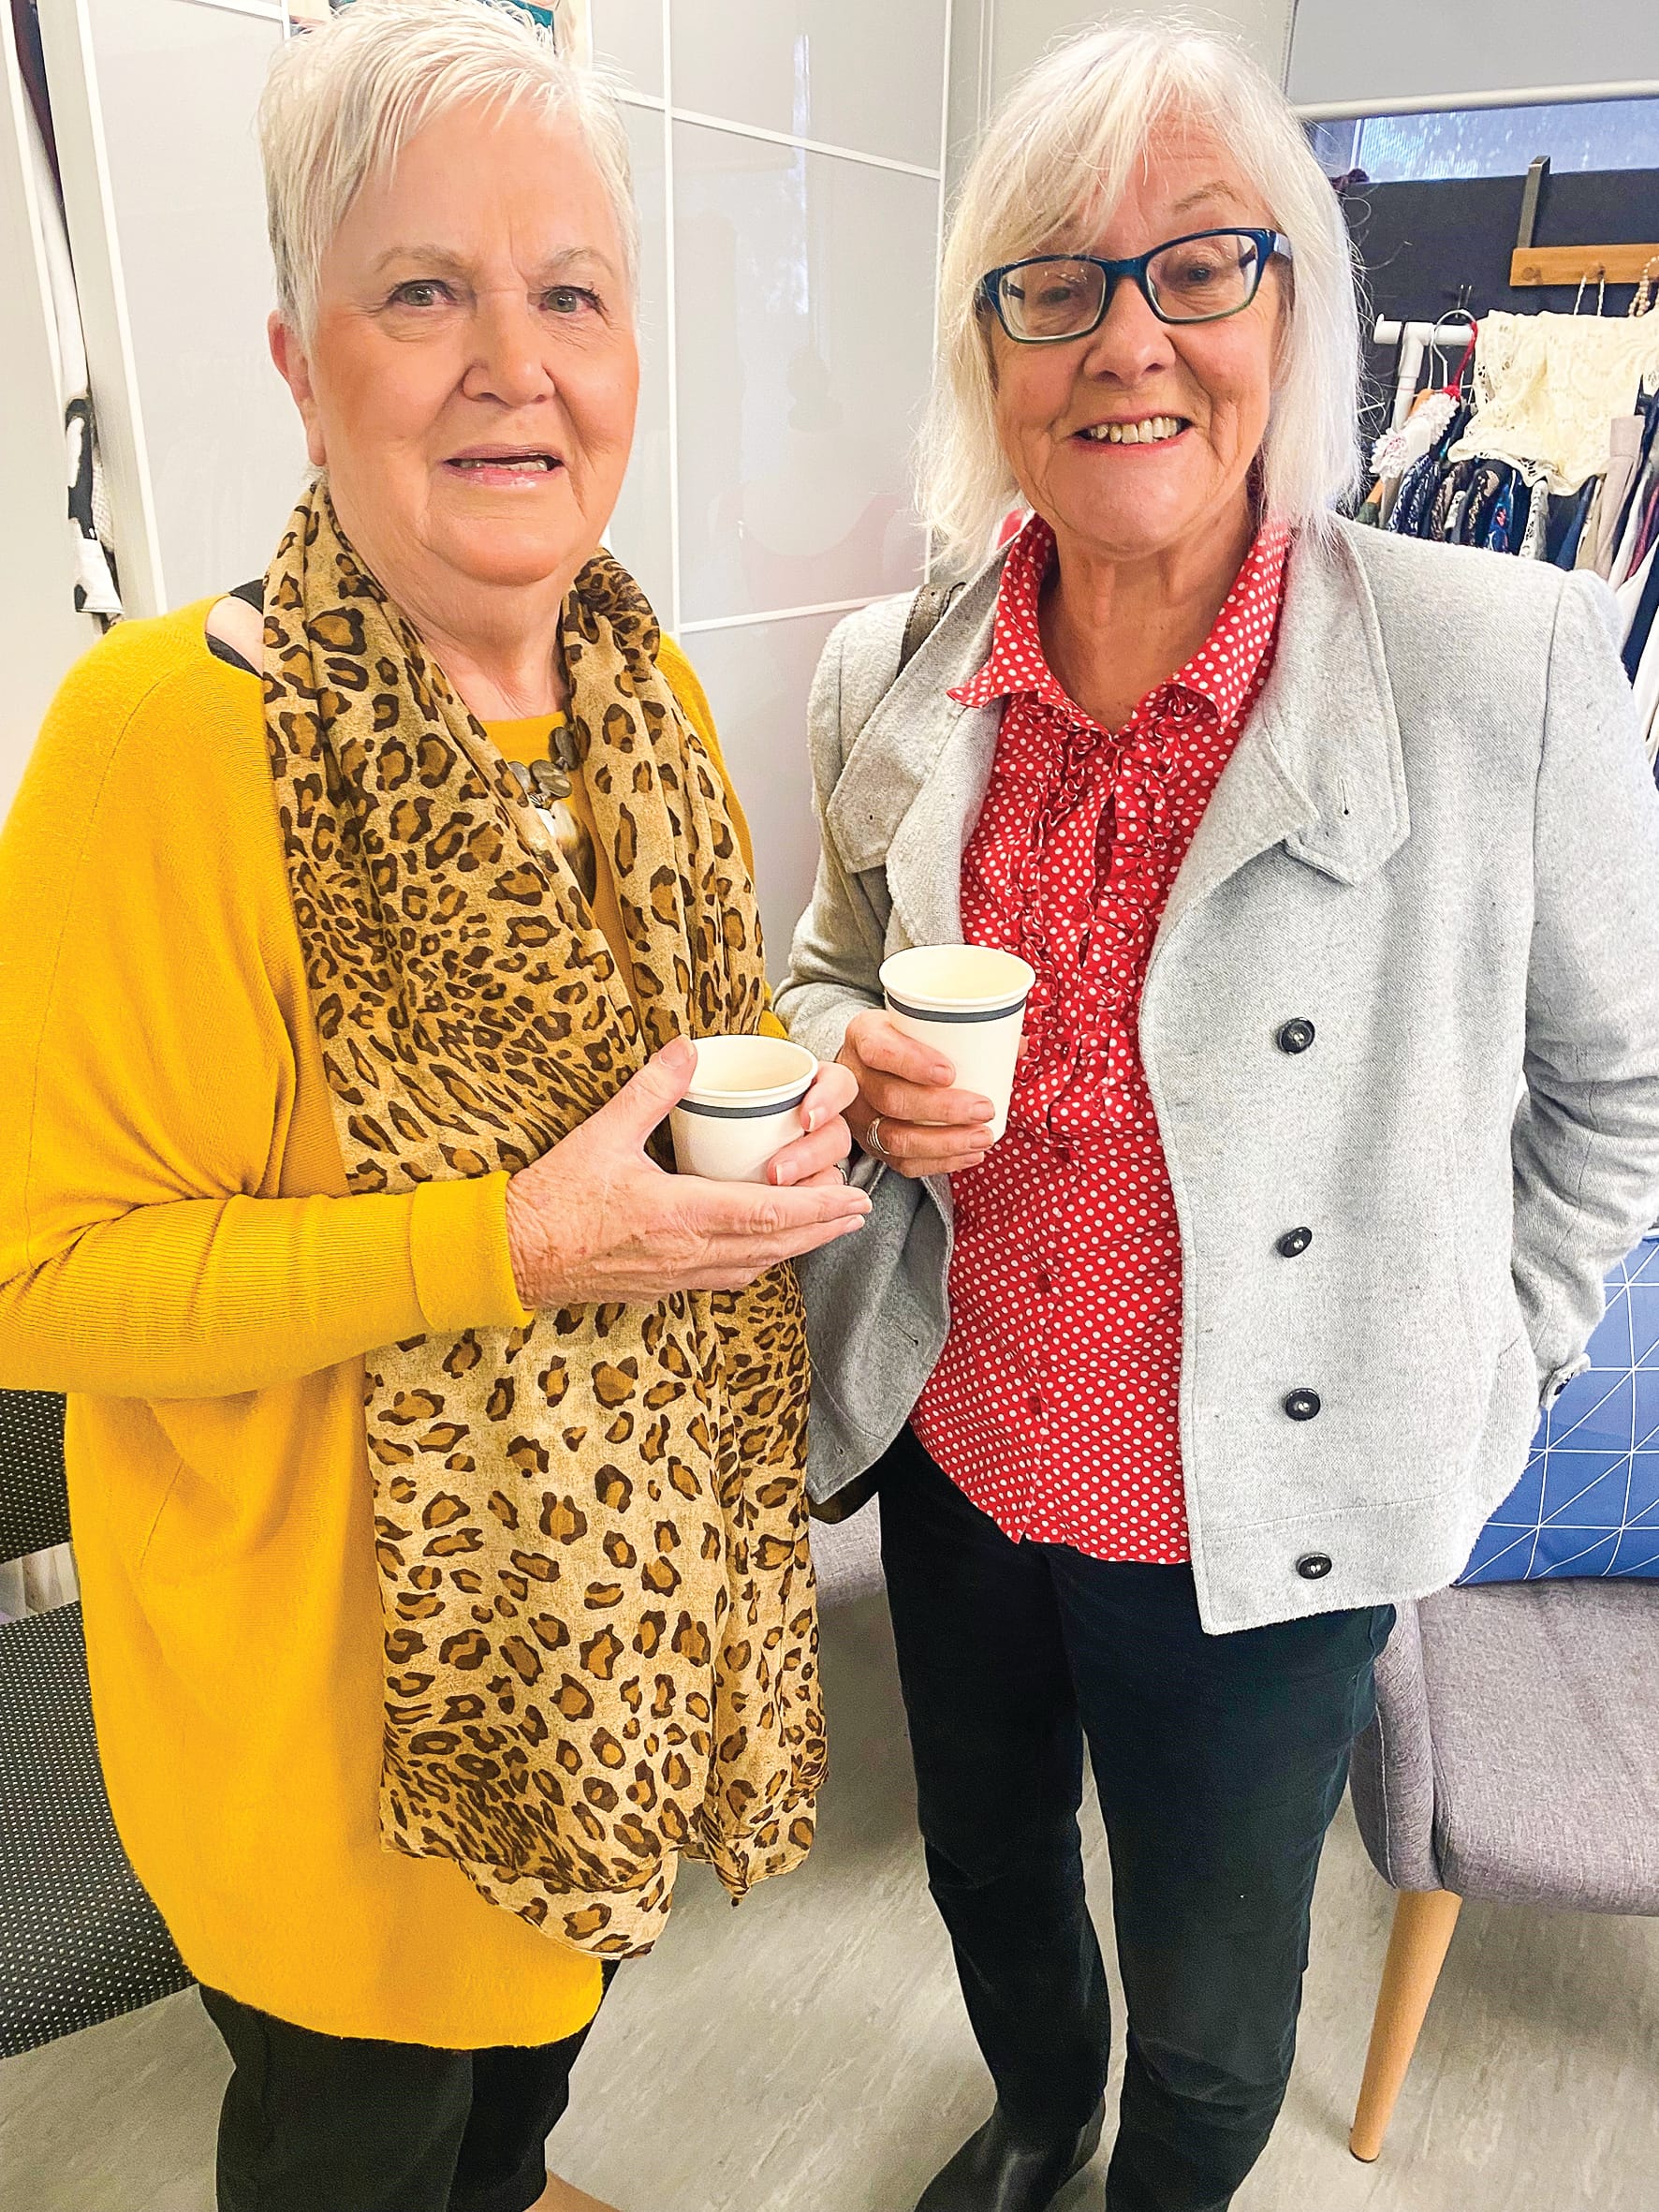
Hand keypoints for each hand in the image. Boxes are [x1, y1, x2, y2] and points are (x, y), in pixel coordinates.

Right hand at [504, 1037, 869, 1307]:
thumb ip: (649, 1090)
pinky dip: (760, 1261)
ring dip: (798, 1247)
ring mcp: (677, 1275)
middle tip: (860, 1211)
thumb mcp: (601, 1134)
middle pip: (775, 1246)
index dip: (817, 1208)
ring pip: (756, 1265)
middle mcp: (687, 1253)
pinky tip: (767, 1251)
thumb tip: (687, 1047)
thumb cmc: (553, 1200)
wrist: (513, 1257)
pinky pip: (728, 1277)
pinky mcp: (663, 1286)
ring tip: (829, 1228)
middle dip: (823, 1227)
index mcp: (678, 1215)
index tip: (854, 1198)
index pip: (766, 1214)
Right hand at [838, 1009, 995, 1179]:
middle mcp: (854, 1078)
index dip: (913, 1063)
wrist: (868, 1064)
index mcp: (864, 1036)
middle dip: (942, 1109)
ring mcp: (860, 1117)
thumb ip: (969, 1030)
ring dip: (946, 1143)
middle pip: (891, 1099)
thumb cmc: (904, 1039)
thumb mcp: (922, 1021)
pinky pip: (902, 1163)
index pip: (879, 1050)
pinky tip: (970, 1155)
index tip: (951, 1073)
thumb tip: (1020, 1045)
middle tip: (984, 1109)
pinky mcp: (872, 1144)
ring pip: (895, 1138)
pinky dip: (940, 1163)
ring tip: (983, 1137)